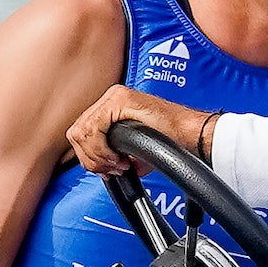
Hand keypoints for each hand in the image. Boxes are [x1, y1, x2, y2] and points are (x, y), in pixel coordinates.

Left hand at [67, 86, 212, 176]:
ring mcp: (114, 97)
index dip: (89, 157)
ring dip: (97, 156)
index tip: (108, 170)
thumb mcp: (135, 150)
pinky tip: (119, 159)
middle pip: (77, 132)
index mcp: (111, 106)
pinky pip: (94, 128)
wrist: (190, 135)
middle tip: (111, 169)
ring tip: (118, 165)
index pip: (81, 133)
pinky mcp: (120, 100)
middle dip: (91, 159)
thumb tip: (102, 169)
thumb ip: (114, 154)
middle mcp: (111, 98)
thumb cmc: (171, 140)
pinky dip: (102, 150)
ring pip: (82, 131)